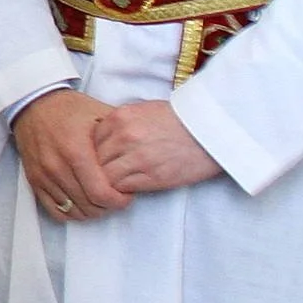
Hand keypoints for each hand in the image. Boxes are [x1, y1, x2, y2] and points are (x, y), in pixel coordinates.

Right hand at [11, 88, 130, 221]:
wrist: (33, 104)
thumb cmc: (69, 109)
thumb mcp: (100, 115)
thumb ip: (120, 136)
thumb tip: (140, 154)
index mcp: (76, 151)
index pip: (100, 193)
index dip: (118, 201)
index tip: (127, 194)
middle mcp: (57, 167)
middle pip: (88, 206)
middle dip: (108, 206)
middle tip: (116, 197)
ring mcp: (43, 176)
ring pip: (73, 211)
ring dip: (91, 210)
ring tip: (100, 199)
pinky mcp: (34, 181)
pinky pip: (54, 210)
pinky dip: (71, 212)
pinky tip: (82, 202)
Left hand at [91, 99, 221, 195]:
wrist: (212, 131)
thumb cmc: (180, 120)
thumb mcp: (144, 111)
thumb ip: (120, 124)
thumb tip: (99, 142)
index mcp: (121, 117)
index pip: (90, 141)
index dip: (93, 153)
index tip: (101, 159)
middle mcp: (125, 136)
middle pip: (93, 160)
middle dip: (97, 169)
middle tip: (104, 175)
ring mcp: (137, 157)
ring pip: (105, 177)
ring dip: (108, 182)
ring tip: (116, 183)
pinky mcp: (151, 176)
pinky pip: (122, 188)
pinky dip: (121, 191)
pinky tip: (129, 188)